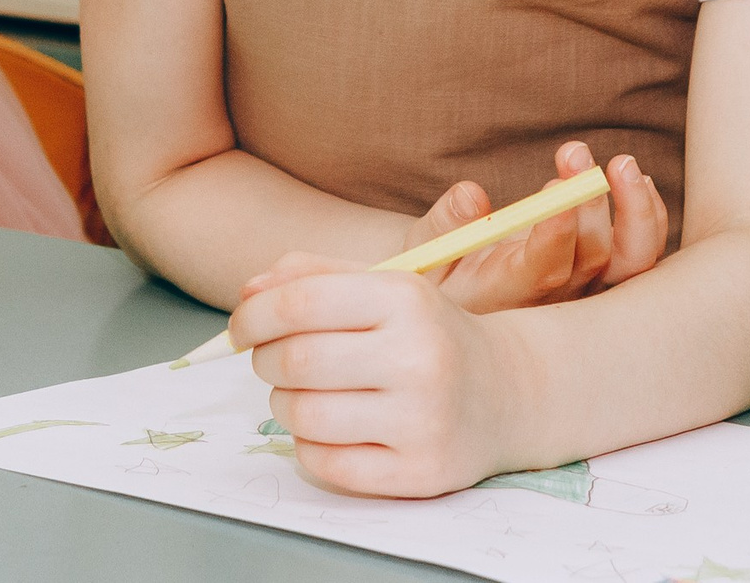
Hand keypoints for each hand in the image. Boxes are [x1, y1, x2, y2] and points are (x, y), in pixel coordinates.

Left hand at [234, 256, 536, 496]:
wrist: (509, 392)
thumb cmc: (428, 334)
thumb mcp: (383, 287)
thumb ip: (312, 276)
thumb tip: (247, 294)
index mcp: (406, 299)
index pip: (301, 303)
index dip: (253, 316)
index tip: (240, 327)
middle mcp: (419, 357)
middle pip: (296, 361)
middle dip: (265, 361)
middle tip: (270, 360)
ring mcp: (423, 419)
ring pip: (304, 415)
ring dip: (283, 404)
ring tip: (301, 394)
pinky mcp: (420, 473)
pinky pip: (326, 464)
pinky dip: (308, 446)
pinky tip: (327, 429)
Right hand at [406, 142, 664, 314]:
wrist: (462, 309)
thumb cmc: (440, 275)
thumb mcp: (425, 252)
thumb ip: (445, 225)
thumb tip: (471, 194)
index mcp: (506, 293)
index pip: (543, 269)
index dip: (556, 231)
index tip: (557, 188)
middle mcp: (555, 301)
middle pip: (592, 259)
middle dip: (589, 199)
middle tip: (573, 152)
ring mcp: (585, 292)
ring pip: (631, 265)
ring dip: (635, 211)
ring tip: (621, 163)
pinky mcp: (602, 280)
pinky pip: (641, 259)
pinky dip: (648, 219)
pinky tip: (635, 180)